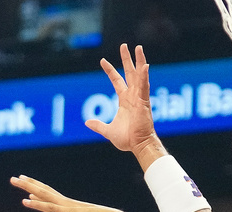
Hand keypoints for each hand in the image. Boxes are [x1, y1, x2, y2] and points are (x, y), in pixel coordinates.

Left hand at [11, 175, 139, 211]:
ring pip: (43, 194)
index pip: (52, 197)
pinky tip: (25, 201)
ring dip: (27, 187)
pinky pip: (50, 208)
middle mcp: (67, 204)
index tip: (29, 187)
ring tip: (14, 180)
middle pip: (44, 191)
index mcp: (72, 207)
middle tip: (16, 178)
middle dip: (29, 184)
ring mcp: (67, 207)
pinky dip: (37, 204)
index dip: (40, 192)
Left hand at [86, 44, 160, 161]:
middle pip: (129, 73)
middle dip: (127, 59)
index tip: (103, 61)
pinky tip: (144, 65)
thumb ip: (98, 125)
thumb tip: (87, 122)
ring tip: (138, 48)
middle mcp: (133, 96)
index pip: (117, 81)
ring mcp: (139, 98)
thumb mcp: (108, 131)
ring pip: (139, 75)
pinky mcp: (144, 102)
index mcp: (125, 100)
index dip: (110, 71)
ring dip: (139, 61)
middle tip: (124, 46)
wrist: (138, 145)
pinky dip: (144, 76)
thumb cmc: (127, 139)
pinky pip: (144, 86)